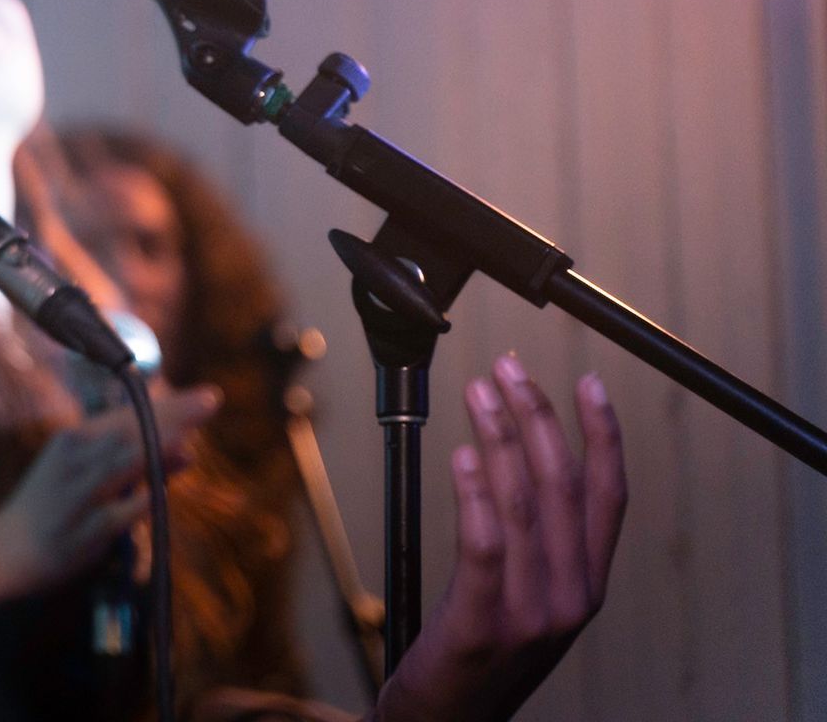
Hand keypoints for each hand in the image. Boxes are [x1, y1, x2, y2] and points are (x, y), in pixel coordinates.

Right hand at [0, 384, 219, 600]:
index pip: (128, 416)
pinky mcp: (86, 530)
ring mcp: (80, 494)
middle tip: (211, 400)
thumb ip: (129, 461)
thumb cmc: (50, 507)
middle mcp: (76, 459)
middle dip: (173, 416)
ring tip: (189, 437)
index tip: (204, 397)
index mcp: (75, 440)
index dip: (168, 405)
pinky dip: (143, 499)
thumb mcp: (81, 473)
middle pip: (131, 432)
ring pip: (125, 463)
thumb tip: (187, 448)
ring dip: (159, 448)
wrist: (4, 550)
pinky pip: (121, 512)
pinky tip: (164, 492)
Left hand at [374, 358, 626, 721]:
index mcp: (587, 584)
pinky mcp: (481, 624)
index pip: (607, 496)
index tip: (587, 382)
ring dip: (500, 437)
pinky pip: (485, 546)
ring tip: (479, 393)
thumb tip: (523, 456)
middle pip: (562, 486)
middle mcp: (571, 596)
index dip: (602, 435)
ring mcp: (530, 614)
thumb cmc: (479, 650)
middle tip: (507, 368)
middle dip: (537, 416)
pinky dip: (477, 494)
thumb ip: (538, 541)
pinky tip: (464, 454)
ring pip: (521, 504)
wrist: (449, 721)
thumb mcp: (528, 594)